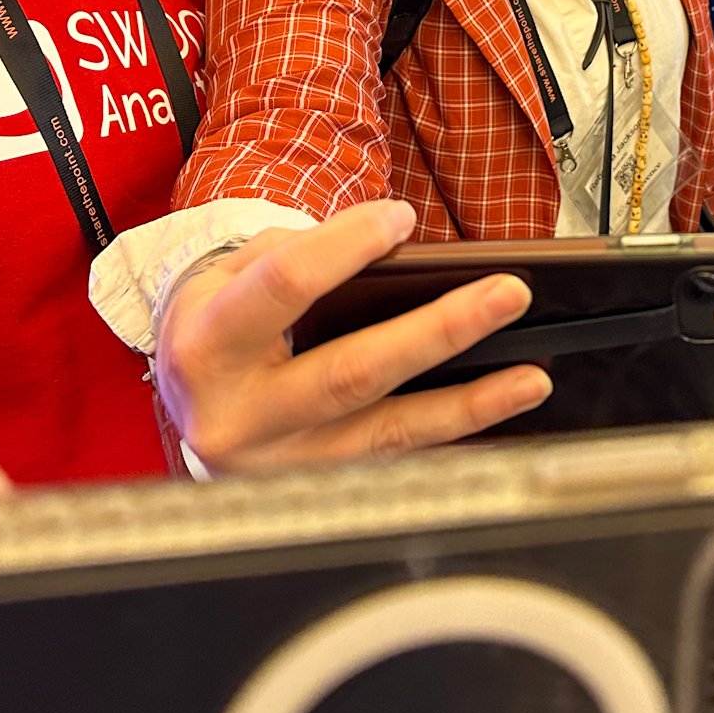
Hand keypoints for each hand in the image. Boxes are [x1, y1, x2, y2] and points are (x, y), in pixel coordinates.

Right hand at [157, 200, 551, 474]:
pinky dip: (449, 446)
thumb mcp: (231, 273)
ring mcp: (275, 467)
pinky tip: (497, 426)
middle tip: (507, 294)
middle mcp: (238, 416)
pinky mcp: (309, 493)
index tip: (402, 219)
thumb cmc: (218, 323)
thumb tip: (396, 243)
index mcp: (207, 344)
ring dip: (468, 405)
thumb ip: (302, 254)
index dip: (347, 246)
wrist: (183, 401)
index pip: (286, 285)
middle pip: (353, 371)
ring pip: (386, 434)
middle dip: (439, 330)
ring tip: (530, 376)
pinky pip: (393, 467)